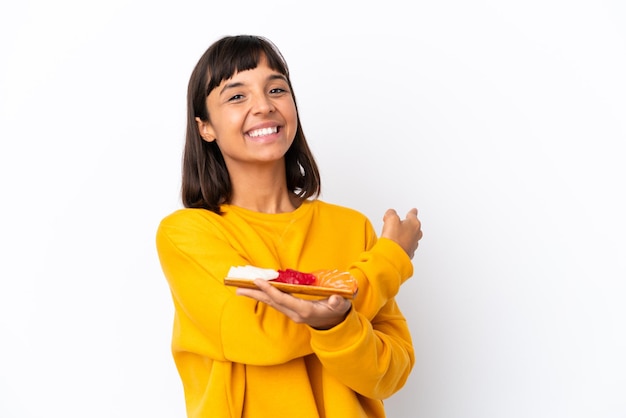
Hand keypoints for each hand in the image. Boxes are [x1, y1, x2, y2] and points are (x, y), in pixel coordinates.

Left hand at [236, 279, 351, 329]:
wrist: (337, 324)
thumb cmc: (338, 311)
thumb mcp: (340, 306)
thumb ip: (338, 303)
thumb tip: (334, 299)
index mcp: (304, 310)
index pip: (283, 299)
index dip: (270, 290)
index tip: (258, 281)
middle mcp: (294, 313)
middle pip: (271, 302)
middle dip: (255, 294)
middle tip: (237, 288)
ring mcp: (292, 313)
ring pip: (271, 302)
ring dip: (256, 295)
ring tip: (241, 289)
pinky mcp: (291, 310)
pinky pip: (275, 301)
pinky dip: (265, 295)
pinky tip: (257, 290)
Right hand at [380, 208, 422, 258]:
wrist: (393, 256)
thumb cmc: (394, 239)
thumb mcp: (391, 219)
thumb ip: (391, 213)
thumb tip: (390, 213)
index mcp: (414, 224)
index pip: (413, 215)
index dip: (412, 212)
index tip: (414, 210)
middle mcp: (416, 234)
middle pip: (414, 226)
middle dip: (408, 224)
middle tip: (401, 223)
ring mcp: (413, 245)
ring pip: (411, 237)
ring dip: (405, 235)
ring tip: (396, 235)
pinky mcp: (408, 253)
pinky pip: (407, 246)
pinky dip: (402, 244)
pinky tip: (396, 244)